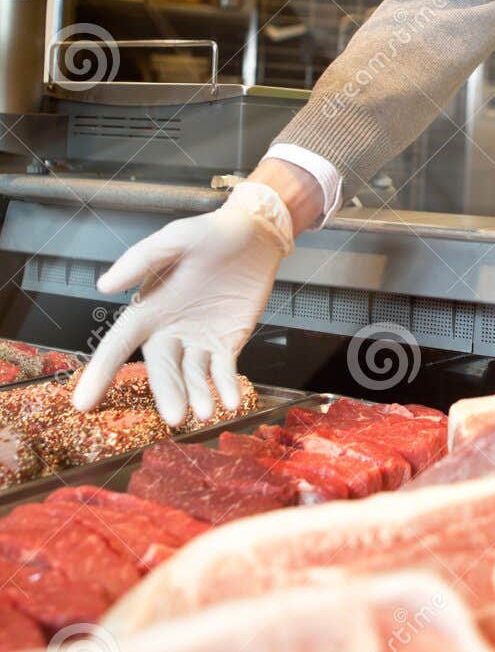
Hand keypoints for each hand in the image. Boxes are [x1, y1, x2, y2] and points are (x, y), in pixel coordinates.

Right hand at [71, 180, 293, 426]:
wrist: (254, 235)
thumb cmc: (209, 234)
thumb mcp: (175, 238)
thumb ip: (141, 259)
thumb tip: (105, 285)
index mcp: (148, 309)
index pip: (118, 344)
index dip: (101, 372)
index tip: (84, 403)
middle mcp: (169, 331)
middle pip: (162, 370)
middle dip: (167, 394)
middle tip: (174, 417)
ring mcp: (199, 341)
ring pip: (193, 376)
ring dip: (198, 395)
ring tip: (207, 412)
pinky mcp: (227, 344)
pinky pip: (223, 372)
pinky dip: (225, 387)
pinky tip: (230, 401)